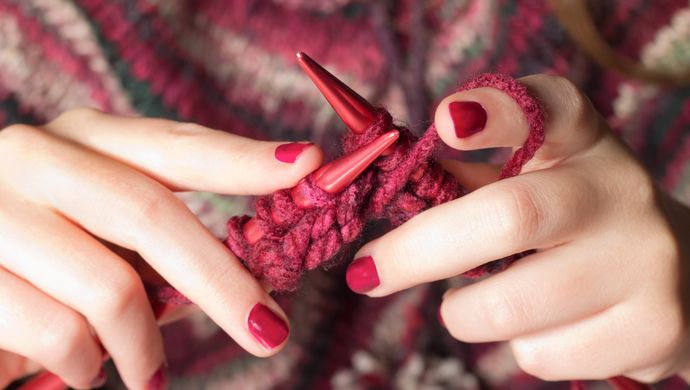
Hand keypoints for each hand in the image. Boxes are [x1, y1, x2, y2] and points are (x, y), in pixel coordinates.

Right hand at [0, 109, 322, 388]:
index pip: (176, 146)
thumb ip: (162, 239)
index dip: (243, 158)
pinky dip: (89, 366)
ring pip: (110, 287)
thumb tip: (253, 273)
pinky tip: (83, 368)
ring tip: (145, 371)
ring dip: (141, 346)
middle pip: (152, 215)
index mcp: (83, 141)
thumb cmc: (46, 268)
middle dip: (223, 283)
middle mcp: (36, 159)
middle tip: (270, 333)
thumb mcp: (105, 238)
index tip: (306, 163)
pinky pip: (63, 334)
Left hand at [346, 75, 689, 382]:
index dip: (494, 110)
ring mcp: (646, 264)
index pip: (550, 108)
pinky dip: (517, 347)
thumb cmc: (572, 224)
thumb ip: (467, 182)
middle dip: (416, 252)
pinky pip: (539, 355)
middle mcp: (622, 193)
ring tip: (484, 300)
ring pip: (507, 309)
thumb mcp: (533, 184)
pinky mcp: (654, 331)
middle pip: (507, 218)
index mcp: (584, 144)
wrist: (680, 276)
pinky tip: (546, 325)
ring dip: (464, 313)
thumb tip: (388, 199)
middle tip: (366, 273)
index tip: (445, 120)